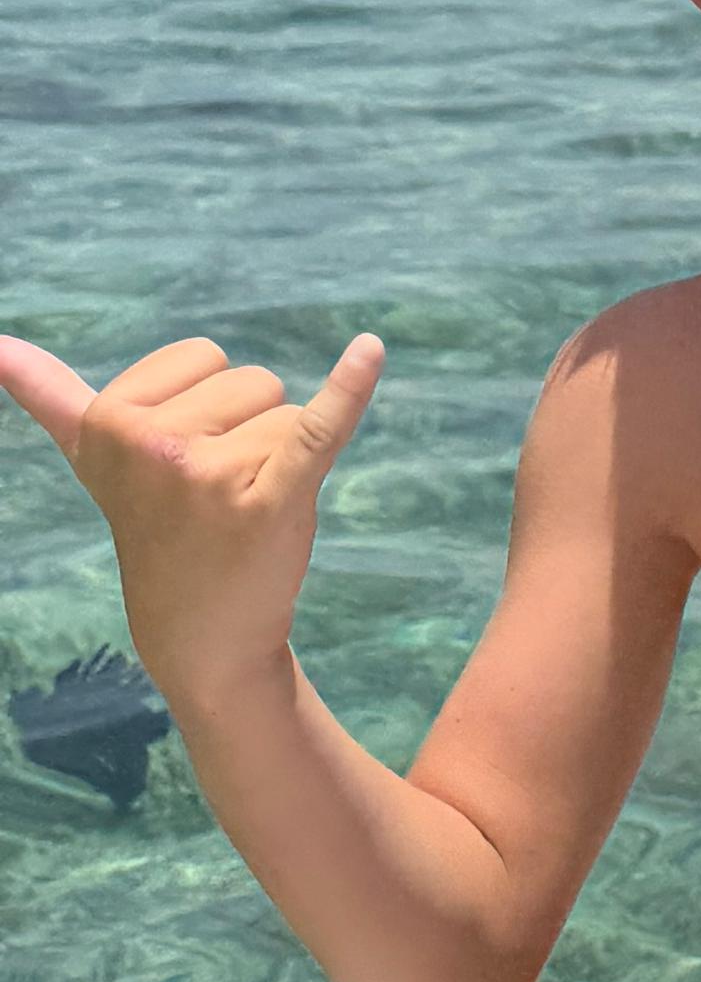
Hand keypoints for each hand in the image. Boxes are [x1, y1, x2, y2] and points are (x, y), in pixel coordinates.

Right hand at [0, 326, 385, 694]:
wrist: (202, 631)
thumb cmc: (154, 525)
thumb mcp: (93, 456)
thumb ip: (48, 394)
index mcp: (109, 421)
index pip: (204, 356)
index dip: (208, 405)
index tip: (179, 462)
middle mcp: (152, 443)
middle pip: (253, 381)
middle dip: (249, 432)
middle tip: (219, 495)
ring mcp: (209, 474)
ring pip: (290, 413)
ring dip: (283, 459)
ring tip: (246, 509)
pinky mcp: (271, 500)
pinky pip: (319, 428)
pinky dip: (351, 389)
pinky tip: (371, 350)